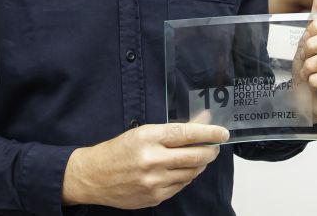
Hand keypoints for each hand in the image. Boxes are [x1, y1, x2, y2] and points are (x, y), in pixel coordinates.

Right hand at [62, 122, 229, 208]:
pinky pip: (180, 186)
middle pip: (195, 155)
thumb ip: (173, 130)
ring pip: (191, 173)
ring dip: (199, 165)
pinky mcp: (154, 196)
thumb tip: (202, 121)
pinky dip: (186, 177)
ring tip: (200, 158)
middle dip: (210, 150)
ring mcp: (154, 181)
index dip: (209, 132)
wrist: (94, 176)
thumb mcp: (143, 132)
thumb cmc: (118, 151)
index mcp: (149, 137)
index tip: (222, 132)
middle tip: (215, 146)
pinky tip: (183, 171)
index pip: (187, 133)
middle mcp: (153, 159)